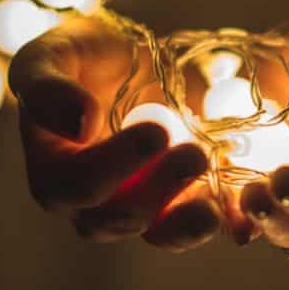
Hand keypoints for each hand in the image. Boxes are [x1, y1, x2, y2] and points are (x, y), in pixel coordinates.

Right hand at [8, 16, 222, 251]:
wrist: (132, 60)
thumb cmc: (82, 57)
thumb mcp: (52, 55)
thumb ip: (48, 87)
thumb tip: (79, 124)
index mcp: (51, 170)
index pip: (73, 186)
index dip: (113, 167)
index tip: (156, 132)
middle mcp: (88, 202)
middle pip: (114, 218)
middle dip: (157, 191)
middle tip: (196, 154)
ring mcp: (135, 208)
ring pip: (155, 234)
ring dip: (186, 221)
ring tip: (215, 201)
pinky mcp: (177, 207)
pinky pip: (195, 227)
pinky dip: (220, 224)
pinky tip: (240, 218)